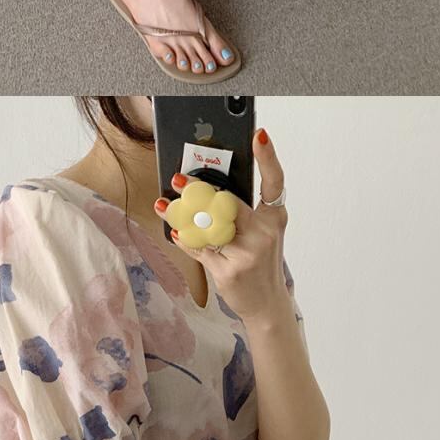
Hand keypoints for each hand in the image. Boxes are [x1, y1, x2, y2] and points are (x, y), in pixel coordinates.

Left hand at [155, 129, 290, 331]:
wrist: (266, 304)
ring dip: (181, 215)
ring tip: (164, 205)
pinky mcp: (228, 270)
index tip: (259, 136)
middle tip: (177, 179)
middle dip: (198, 190)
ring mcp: (247, 252)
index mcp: (274, 218)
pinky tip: (177, 233)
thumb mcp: (258, 235)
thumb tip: (204, 189)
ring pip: (207, 225)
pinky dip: (185, 240)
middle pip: (226, 201)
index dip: (268, 157)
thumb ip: (238, 213)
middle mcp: (265, 232)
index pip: (274, 182)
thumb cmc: (260, 262)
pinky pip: (199, 248)